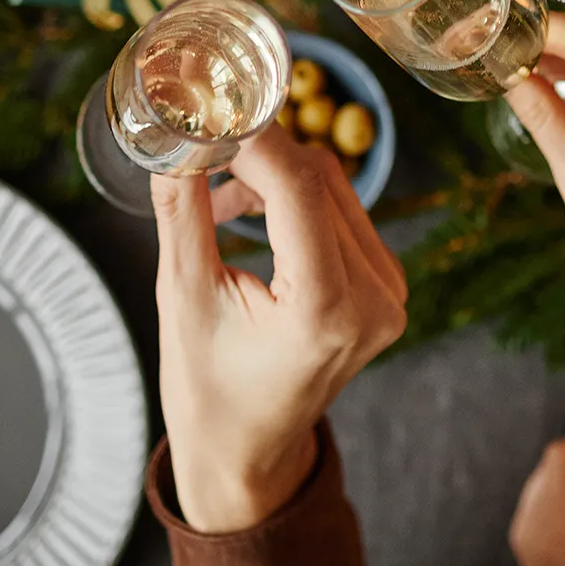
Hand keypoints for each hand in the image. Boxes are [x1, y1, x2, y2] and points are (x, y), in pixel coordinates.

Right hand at [153, 127, 406, 532]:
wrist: (249, 455)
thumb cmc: (209, 391)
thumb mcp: (183, 300)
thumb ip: (184, 213)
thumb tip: (174, 139)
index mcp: (326, 309)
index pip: (299, 187)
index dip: (256, 139)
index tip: (214, 110)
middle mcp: (375, 298)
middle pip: (320, 179)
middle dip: (259, 155)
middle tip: (204, 147)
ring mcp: (390, 293)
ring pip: (335, 187)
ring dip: (274, 176)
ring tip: (216, 197)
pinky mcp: (387, 286)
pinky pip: (344, 212)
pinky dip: (296, 199)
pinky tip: (249, 213)